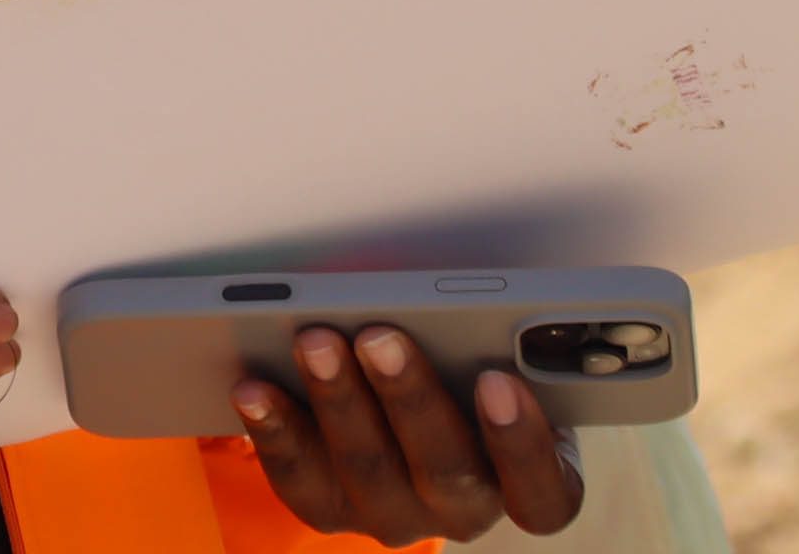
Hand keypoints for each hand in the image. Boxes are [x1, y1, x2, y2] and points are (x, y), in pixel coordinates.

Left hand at [231, 324, 587, 540]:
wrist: (409, 393)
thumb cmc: (470, 352)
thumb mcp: (496, 337)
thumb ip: (489, 324)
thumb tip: (434, 283)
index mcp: (533, 477)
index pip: (545, 491)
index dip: (521, 441)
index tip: (497, 377)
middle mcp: (467, 508)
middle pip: (446, 472)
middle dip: (409, 396)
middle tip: (379, 335)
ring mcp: (397, 515)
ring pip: (369, 471)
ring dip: (338, 401)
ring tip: (313, 340)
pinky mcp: (333, 510)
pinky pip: (302, 481)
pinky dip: (276, 430)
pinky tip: (253, 386)